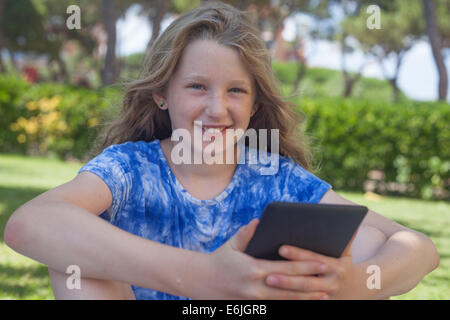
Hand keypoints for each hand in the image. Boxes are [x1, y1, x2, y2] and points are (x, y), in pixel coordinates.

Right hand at [204, 219, 328, 299]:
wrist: (200, 281)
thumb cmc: (219, 260)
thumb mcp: (231, 245)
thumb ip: (246, 234)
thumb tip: (259, 221)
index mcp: (254, 269)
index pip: (286, 268)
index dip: (306, 267)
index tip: (322, 263)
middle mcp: (256, 287)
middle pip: (290, 288)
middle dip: (311, 285)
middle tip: (330, 282)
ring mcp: (254, 301)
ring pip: (285, 301)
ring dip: (306, 299)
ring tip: (323, 295)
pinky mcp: (252, 307)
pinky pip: (275, 307)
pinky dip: (290, 304)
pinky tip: (303, 302)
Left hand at [264, 238, 358, 299]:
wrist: (357, 291)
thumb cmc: (345, 265)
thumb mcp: (346, 252)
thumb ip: (345, 238)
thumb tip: (350, 220)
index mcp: (335, 267)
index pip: (313, 259)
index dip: (297, 254)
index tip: (281, 249)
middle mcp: (330, 283)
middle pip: (306, 282)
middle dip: (287, 279)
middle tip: (268, 274)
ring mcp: (324, 296)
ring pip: (301, 295)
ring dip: (284, 290)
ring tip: (268, 282)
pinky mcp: (318, 304)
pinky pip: (300, 302)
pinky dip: (287, 299)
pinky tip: (272, 296)